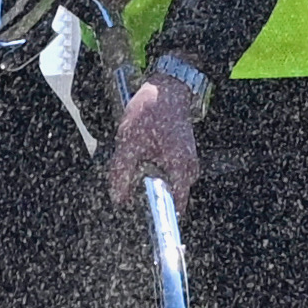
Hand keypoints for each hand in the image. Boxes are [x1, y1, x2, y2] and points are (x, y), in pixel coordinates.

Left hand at [108, 71, 199, 206]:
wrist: (168, 87)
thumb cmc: (152, 112)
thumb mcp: (129, 143)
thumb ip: (121, 174)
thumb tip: (118, 199)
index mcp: (181, 170)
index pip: (173, 209)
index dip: (155, 217)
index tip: (138, 219)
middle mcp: (190, 171)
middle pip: (167, 197)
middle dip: (145, 195)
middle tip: (126, 184)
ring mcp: (188, 164)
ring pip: (165, 184)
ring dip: (147, 180)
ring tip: (134, 162)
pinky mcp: (182, 157)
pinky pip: (167, 173)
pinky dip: (152, 170)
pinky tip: (141, 156)